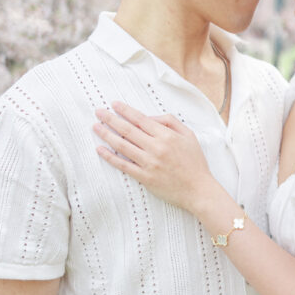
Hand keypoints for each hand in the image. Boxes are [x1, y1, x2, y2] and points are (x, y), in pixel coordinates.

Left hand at [93, 102, 211, 211]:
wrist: (198, 190)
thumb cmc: (194, 162)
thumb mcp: (189, 135)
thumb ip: (170, 122)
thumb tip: (149, 117)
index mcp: (167, 136)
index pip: (141, 119)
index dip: (126, 110)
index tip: (114, 104)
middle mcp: (156, 148)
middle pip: (128, 130)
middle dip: (111, 119)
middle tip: (98, 112)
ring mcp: (149, 163)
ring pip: (122, 146)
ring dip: (106, 135)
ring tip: (95, 127)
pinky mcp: (145, 177)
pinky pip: (123, 165)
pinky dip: (110, 157)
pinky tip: (100, 150)